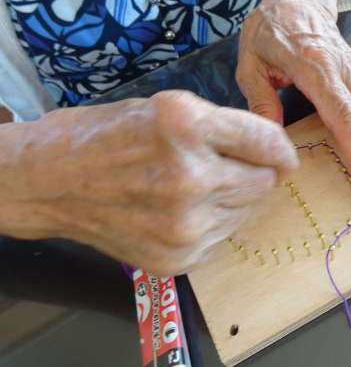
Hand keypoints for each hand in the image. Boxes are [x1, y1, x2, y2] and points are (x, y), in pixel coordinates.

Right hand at [0, 91, 297, 275]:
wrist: (52, 181)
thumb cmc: (110, 135)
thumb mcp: (169, 107)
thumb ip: (228, 128)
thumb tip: (279, 156)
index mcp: (186, 126)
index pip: (268, 143)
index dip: (281, 149)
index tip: (282, 155)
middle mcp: (189, 178)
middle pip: (265, 183)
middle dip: (254, 172)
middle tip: (224, 167)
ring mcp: (183, 225)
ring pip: (248, 212)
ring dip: (233, 199)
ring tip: (194, 188)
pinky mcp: (178, 258)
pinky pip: (224, 237)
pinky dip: (212, 223)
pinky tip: (180, 211)